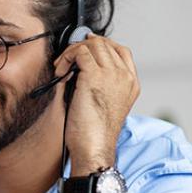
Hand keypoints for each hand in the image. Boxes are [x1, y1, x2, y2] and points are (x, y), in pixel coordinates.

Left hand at [53, 36, 139, 172]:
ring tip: (61, 69)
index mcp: (131, 84)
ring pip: (92, 44)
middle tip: (66, 61)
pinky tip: (60, 73)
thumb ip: (102, 84)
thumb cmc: (94, 134)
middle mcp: (125, 76)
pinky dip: (66, 58)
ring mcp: (112, 74)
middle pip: (105, 44)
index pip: (120, 50)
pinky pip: (79, 52)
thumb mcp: (104, 104)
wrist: (94, 148)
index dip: (100, 46)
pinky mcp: (95, 76)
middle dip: (82, 48)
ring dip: (72, 52)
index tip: (83, 49)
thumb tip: (80, 67)